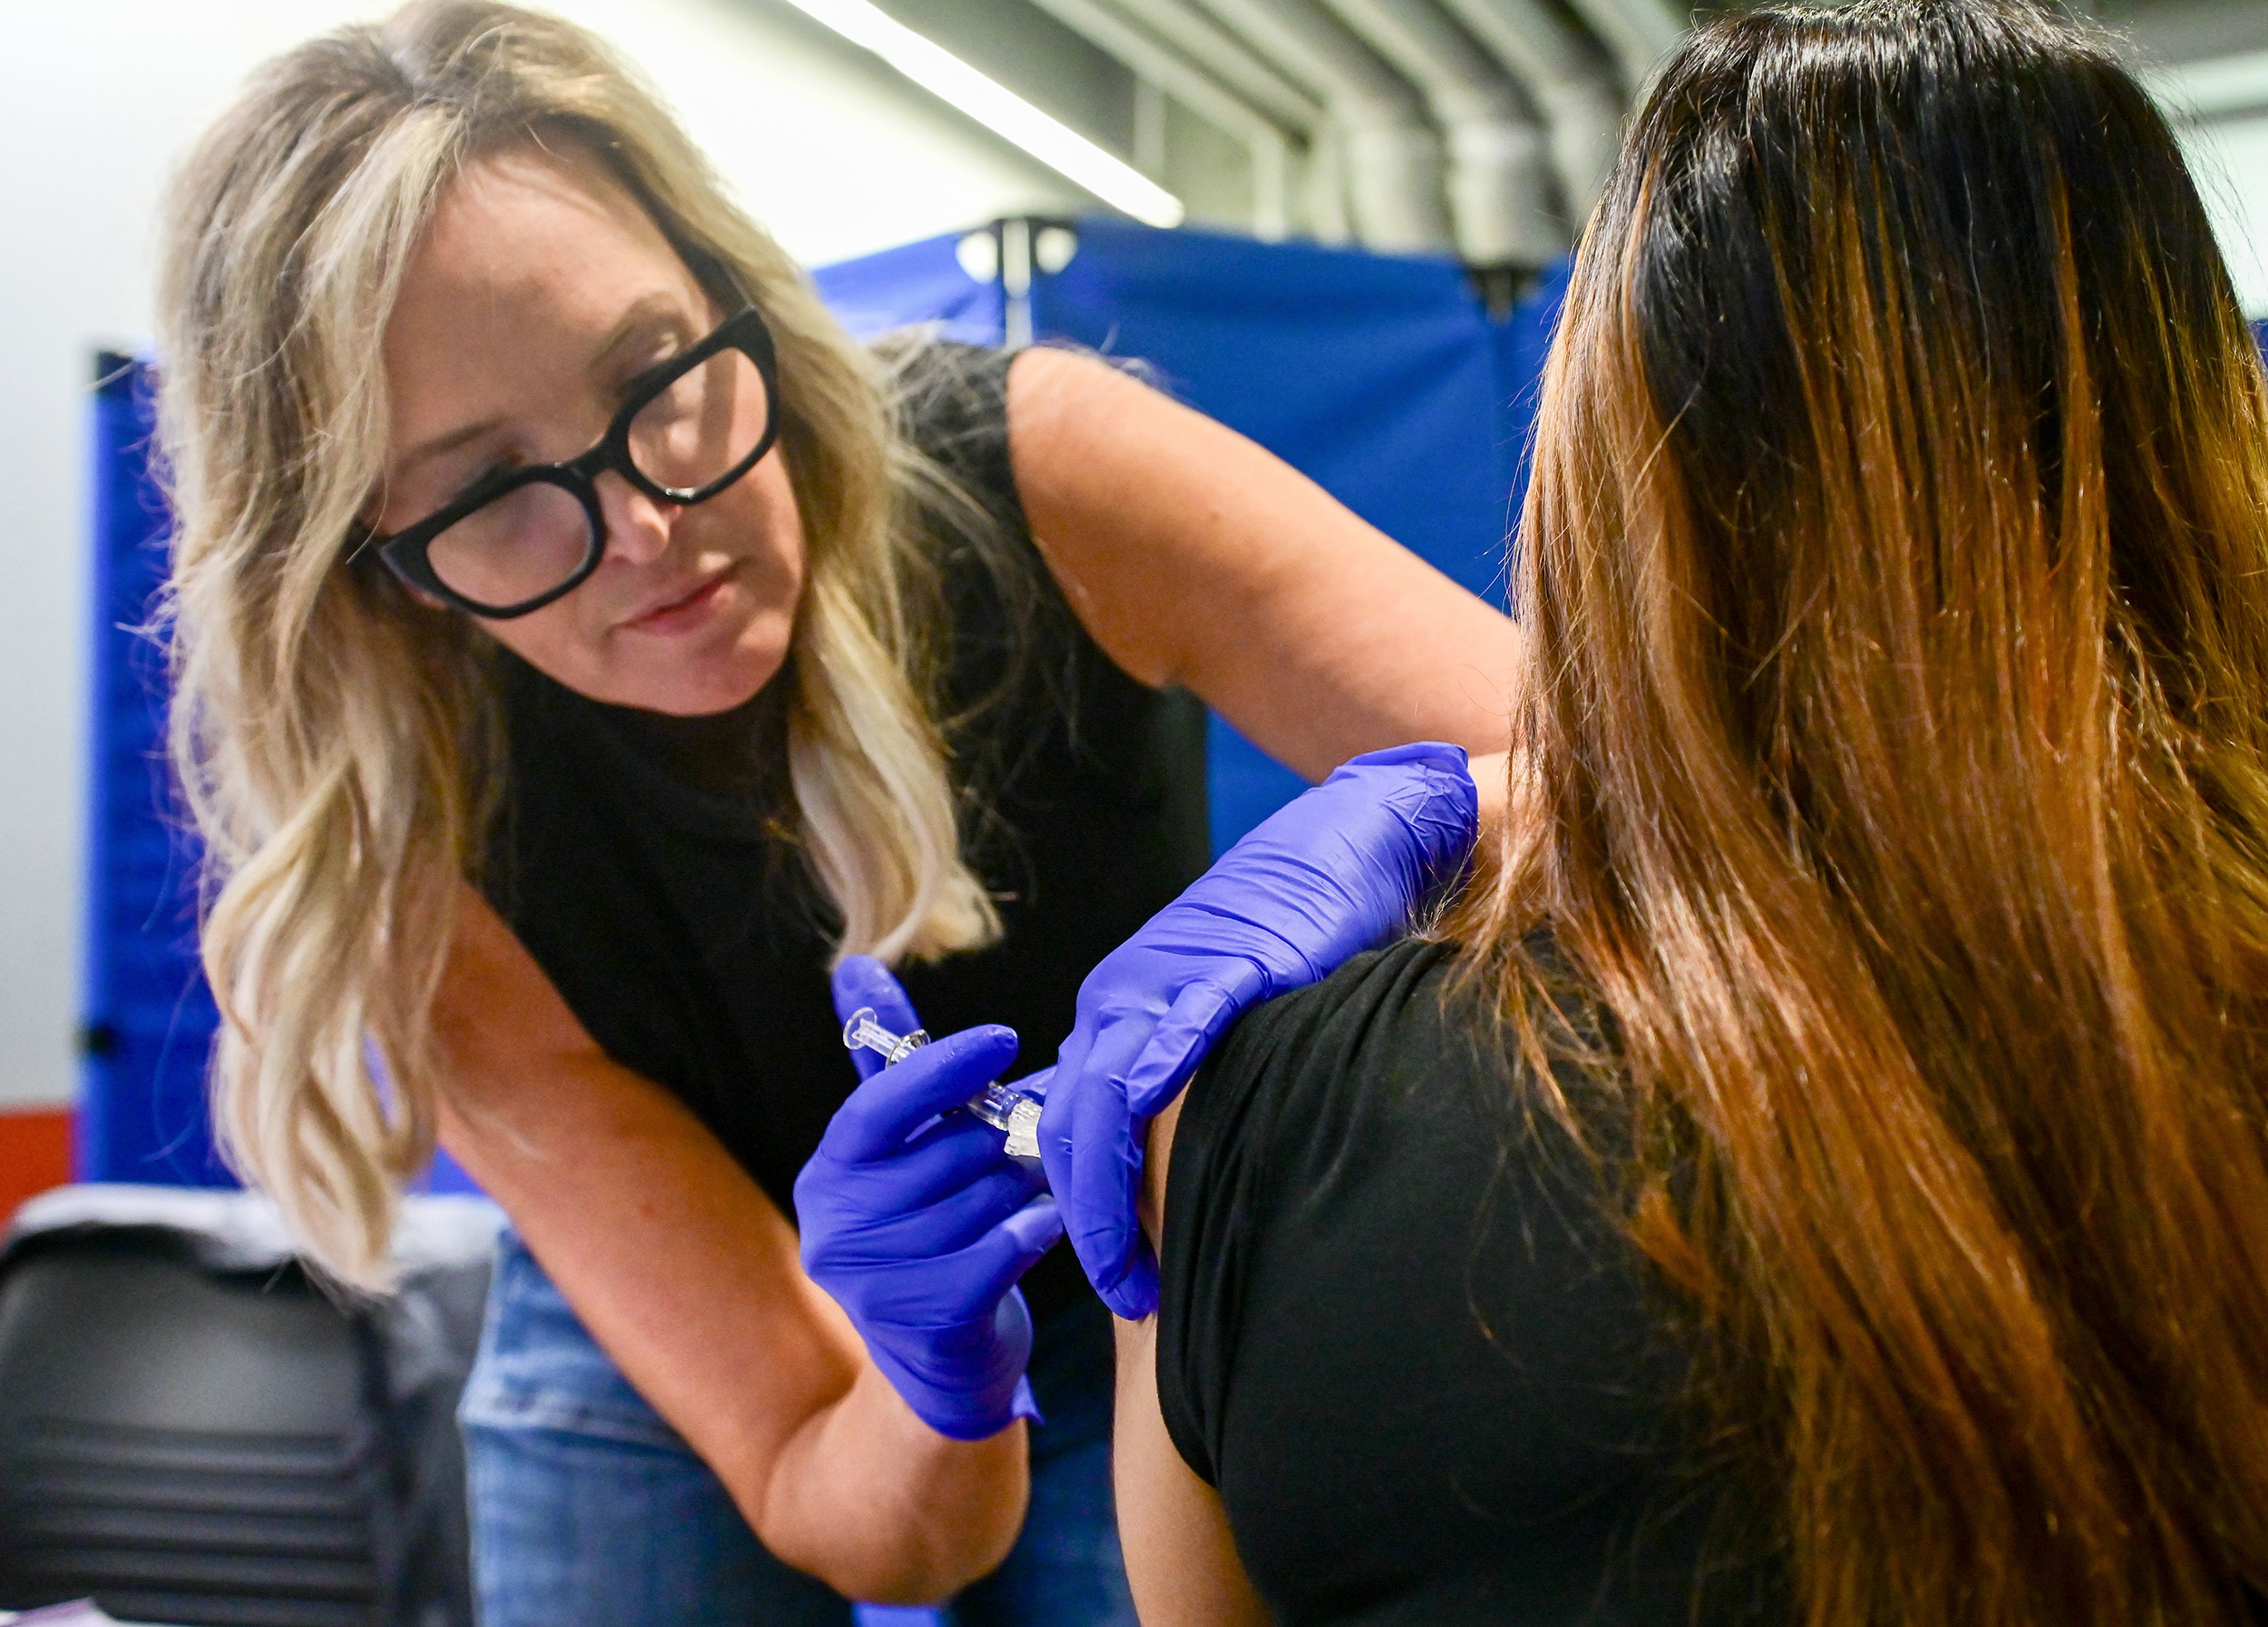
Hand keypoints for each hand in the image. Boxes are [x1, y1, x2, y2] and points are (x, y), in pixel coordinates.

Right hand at [796, 957, 1061, 1440]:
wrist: (941, 1368)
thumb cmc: (937, 1233)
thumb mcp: (906, 1152)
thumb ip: (889, 1066)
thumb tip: (854, 965)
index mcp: (829, 1173)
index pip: (881, 1105)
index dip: (945, 1069)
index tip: (1006, 1041)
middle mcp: (835, 1226)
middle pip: (949, 1152)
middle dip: (1006, 1140)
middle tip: (1036, 1141)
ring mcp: (872, 1282)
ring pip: (981, 1199)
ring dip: (1026, 1186)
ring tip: (1036, 1185)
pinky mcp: (923, 1322)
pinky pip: (1002, 1249)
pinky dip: (1034, 1230)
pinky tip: (1043, 1226)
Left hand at [1033, 742, 1477, 1317]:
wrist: (1347, 847)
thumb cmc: (1297, 942)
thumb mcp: (1227, 1020)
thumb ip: (1198, 1086)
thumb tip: (1198, 1176)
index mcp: (1117, 1018)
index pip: (1067, 1126)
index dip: (1077, 1210)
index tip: (1111, 1278)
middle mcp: (1121, 1000)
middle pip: (1069, 1126)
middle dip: (1085, 1224)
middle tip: (1123, 1297)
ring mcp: (1168, 981)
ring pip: (1102, 1095)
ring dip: (1107, 1192)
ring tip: (1134, 1270)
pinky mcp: (1228, 965)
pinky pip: (1177, 1027)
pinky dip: (1157, 1073)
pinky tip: (1150, 1119)